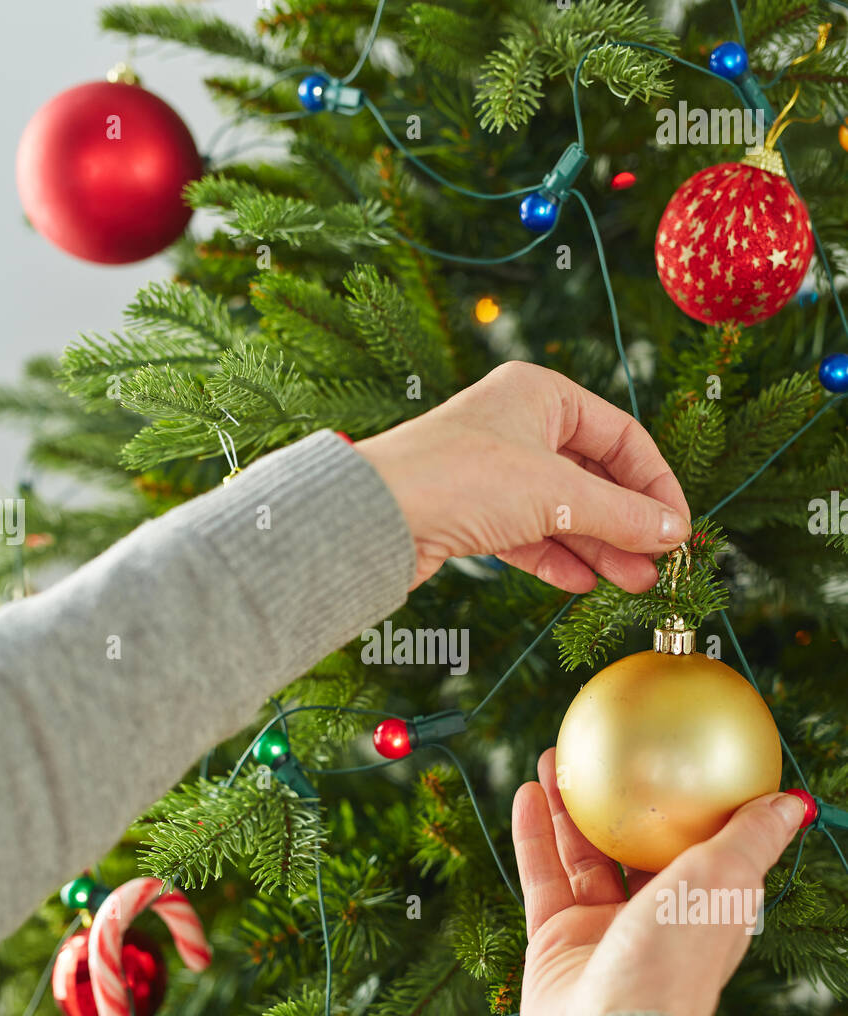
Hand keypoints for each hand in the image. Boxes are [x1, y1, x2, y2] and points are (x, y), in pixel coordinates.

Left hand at [355, 361, 690, 590]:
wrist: (374, 514)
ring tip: (633, 584)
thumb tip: (672, 532)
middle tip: (657, 566)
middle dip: (626, 525)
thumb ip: (620, 513)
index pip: (621, 437)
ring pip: (562, 510)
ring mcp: (494, 471)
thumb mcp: (555, 492)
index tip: (677, 529)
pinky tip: (583, 584)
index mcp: (541, 395)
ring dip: (598, 548)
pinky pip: (528, 535)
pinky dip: (556, 558)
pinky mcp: (472, 513)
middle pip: (592, 477)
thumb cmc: (461, 477)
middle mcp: (518, 426)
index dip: (655, 484)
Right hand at [512, 750, 807, 1015]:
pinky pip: (542, 876)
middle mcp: (654, 919)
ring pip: (582, 856)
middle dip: (618, 799)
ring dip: (568, 808)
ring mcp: (601, 930)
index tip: (673, 758)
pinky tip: (527, 791)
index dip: (685, 805)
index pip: (700, 849)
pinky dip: (534, 835)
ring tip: (554, 757)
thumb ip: (753, 837)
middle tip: (601, 751)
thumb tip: (794, 801)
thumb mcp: (727, 883)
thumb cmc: (677, 957)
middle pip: (632, 846)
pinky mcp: (555, 940)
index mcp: (702, 909)